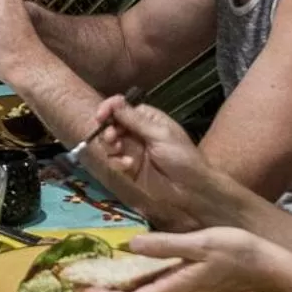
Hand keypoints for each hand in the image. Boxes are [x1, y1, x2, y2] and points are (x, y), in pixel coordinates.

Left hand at [74, 228, 277, 291]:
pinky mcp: (191, 287)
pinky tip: (132, 264)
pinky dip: (139, 279)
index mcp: (175, 289)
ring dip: (122, 286)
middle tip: (83, 277)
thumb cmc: (236, 252)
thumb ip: (165, 246)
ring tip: (100, 270)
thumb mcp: (200, 243)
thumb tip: (131, 247)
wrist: (268, 267)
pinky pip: (157, 287)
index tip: (83, 290)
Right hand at [81, 93, 230, 228]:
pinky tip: (128, 166)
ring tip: (118, 149)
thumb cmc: (181, 157)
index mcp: (147, 119)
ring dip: (110, 145)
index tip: (101, 116)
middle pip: (111, 124)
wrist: (190, 190)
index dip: (109, 109)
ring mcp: (131, 150)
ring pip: (109, 142)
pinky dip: (116, 161)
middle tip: (112, 138)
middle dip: (108, 129)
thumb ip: (135, 120)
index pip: (122, 107)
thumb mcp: (160, 135)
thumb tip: (114, 101)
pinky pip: (113, 160)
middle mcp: (137, 132)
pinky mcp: (128, 167)